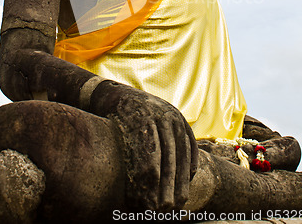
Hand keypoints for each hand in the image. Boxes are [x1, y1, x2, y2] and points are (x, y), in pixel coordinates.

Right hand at [90, 80, 197, 210]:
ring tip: (157, 203)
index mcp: (178, 119)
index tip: (183, 195)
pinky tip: (145, 185)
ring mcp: (157, 116)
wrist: (112, 94)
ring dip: (162, 183)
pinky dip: (146, 170)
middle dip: (175, 185)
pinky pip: (147, 148)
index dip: (186, 176)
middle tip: (171, 207)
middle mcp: (171, 116)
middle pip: (178, 157)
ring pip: (164, 155)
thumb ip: (169, 142)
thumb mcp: (157, 122)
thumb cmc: (135, 114)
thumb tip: (184, 175)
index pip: (189, 152)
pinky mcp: (140, 117)